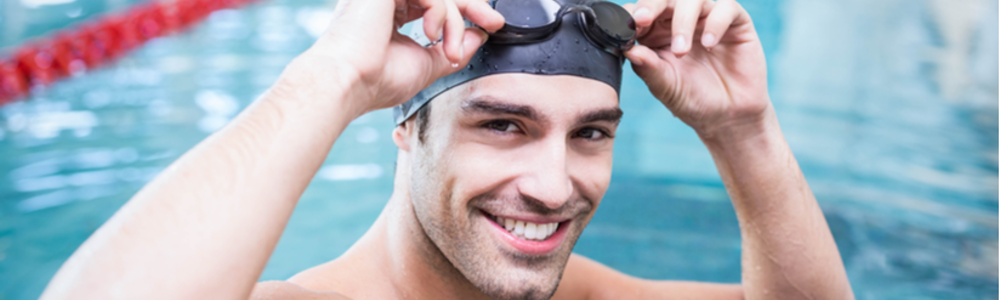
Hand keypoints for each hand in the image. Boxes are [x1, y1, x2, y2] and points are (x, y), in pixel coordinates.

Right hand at [279, 0, 504, 117]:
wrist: (347, 83)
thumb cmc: (374, 81)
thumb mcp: (424, 65)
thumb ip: (449, 50)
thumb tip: (477, 36)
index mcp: (388, 13)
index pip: (434, 2)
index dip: (465, 11)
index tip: (491, 26)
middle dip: (473, 6)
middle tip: (494, 24)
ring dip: (453, 21)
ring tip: (448, 50)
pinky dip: (442, 14)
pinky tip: (433, 36)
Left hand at [623, 0, 769, 138]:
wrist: (728, 116)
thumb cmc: (693, 100)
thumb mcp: (665, 87)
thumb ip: (648, 68)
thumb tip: (628, 50)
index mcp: (656, 33)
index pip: (641, 11)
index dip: (633, 14)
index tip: (628, 27)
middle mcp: (680, 21)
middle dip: (651, 4)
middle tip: (643, 20)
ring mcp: (708, 19)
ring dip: (682, 21)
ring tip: (680, 51)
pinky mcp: (736, 23)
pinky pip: (726, 7)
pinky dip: (715, 22)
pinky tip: (709, 43)